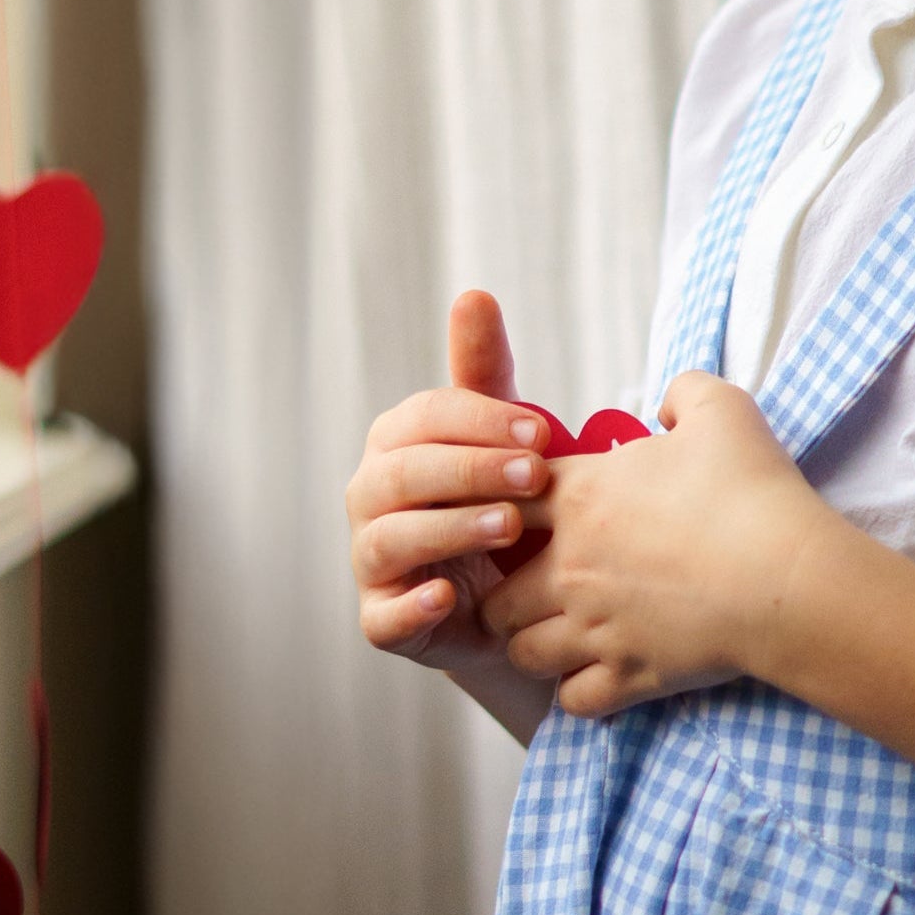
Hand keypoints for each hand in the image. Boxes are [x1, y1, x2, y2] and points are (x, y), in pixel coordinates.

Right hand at [346, 290, 552, 673]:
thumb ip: (485, 373)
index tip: (543, 433)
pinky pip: (383, 616)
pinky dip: (410, 606)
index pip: (425, 417)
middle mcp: (372, 496)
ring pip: (391, 537)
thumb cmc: (501, 501)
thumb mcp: (502, 439)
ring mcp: (373, 560)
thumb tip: (474, 294)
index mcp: (398, 442)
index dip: (480, 421)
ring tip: (507, 525)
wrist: (512, 601)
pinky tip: (446, 595)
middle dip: (470, 469)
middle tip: (537, 476)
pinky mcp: (382, 619)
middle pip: (403, 472)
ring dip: (449, 528)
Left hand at [479, 370, 835, 716]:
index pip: (503, 504)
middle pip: (496, 597)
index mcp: (582, 497)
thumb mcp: (722, 409)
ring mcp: (596, 629)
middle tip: (532, 593)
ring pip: (522, 654)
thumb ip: (683, 392)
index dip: (507, 512)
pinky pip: (573, 701)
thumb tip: (667, 403)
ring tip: (557, 639)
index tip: (524, 520)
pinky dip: (577, 692)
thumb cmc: (754, 491)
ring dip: (534, 647)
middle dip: (506, 597)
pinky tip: (597, 674)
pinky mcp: (629, 676)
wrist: (789, 576)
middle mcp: (571, 568)